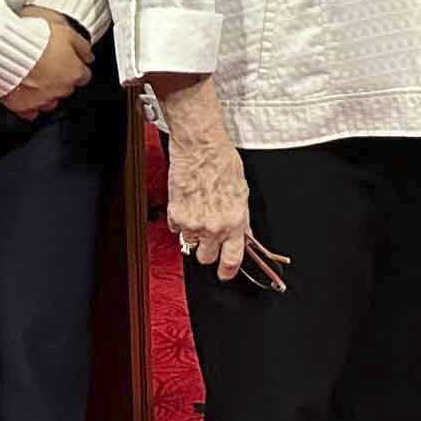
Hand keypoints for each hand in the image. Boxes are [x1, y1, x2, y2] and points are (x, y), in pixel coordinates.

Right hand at [0, 8, 92, 118]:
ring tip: (33, 76)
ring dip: (44, 91)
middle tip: (46, 64)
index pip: (83, 75)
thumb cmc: (32, 36)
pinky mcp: (21, 105)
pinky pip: (29, 111)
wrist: (3, 47)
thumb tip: (88, 54)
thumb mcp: (65, 29)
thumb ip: (81, 45)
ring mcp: (41, 99)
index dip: (74, 66)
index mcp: (74, 72)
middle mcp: (60, 89)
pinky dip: (28, 103)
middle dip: (58, 78)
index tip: (68, 61)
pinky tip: (23, 91)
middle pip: (66, 88)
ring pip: (49, 100)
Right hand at [155, 83, 277, 284]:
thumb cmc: (222, 162)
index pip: (232, 260)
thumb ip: (242, 218)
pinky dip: (180, 221)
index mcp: (235, 222)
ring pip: (190, 245)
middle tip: (209, 236)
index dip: (227, 271)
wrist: (201, 147)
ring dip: (193, 235)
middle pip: (206, 258)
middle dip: (208, 250)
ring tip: (198, 213)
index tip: (225, 273)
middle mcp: (214, 227)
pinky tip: (188, 204)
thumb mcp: (242, 192)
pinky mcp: (176, 215)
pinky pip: (176, 229)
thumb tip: (244, 235)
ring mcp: (193, 223)